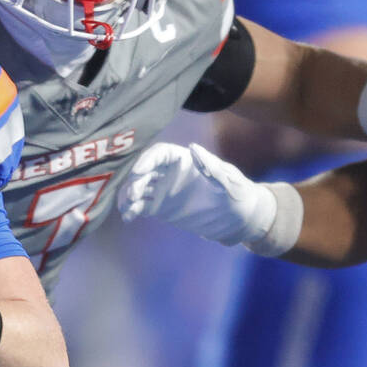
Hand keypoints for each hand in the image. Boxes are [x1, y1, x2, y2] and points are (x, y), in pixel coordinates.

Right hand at [118, 142, 276, 245]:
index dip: (147, 160)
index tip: (139, 171)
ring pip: (140, 189)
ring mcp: (163, 190)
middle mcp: (169, 173)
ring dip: (130, 196)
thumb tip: (192, 147)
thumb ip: (210, 167)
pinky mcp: (160, 208)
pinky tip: (128, 217)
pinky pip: (141, 207)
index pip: (160, 154)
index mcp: (184, 160)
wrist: (238, 219)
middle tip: (134, 194)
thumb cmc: (238, 194)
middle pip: (145, 171)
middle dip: (136, 180)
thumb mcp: (228, 181)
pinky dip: (132, 210)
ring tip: (128, 207)